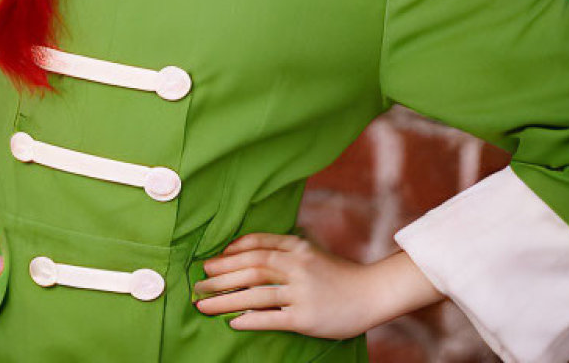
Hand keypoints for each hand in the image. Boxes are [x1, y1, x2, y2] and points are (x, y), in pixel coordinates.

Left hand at [193, 232, 442, 338]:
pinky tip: (232, 322)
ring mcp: (301, 292)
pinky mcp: (305, 316)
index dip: (230, 253)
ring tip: (203, 304)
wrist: (370, 293)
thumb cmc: (335, 274)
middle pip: (250, 268)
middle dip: (219, 276)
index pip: (256, 246)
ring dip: (225, 299)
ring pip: (255, 293)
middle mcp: (297, 266)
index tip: (210, 262)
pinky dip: (250, 318)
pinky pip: (271, 317)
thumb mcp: (310, 253)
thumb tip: (242, 253)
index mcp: (296, 248)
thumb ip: (282, 249)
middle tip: (197, 284)